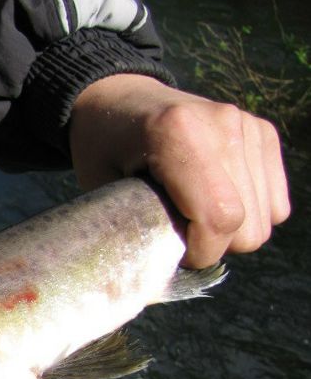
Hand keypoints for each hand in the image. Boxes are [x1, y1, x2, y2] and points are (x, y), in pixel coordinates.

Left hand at [69, 74, 289, 267]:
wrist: (120, 99)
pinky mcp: (263, 132)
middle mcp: (222, 125)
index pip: (220, 218)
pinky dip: (250, 213)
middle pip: (249, 225)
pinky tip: (214, 200)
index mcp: (176, 134)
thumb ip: (133, 230)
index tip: (175, 255)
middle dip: (214, 245)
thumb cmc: (102, 148)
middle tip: (178, 234)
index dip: (202, 253)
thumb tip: (157, 279)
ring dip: (231, 231)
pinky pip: (276, 202)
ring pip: (268, 218)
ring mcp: (247, 125)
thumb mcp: (101, 189)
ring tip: (193, 213)